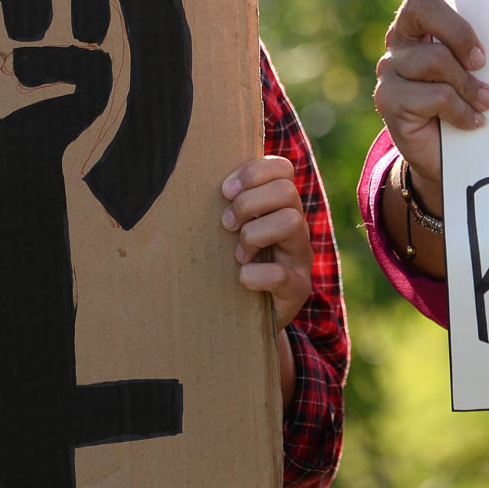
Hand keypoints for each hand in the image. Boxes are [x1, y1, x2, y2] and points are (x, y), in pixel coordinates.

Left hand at [222, 154, 310, 404]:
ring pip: (290, 222)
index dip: (253, 172)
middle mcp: (297, 228)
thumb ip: (227, 204)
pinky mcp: (297, 289)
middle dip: (249, 204)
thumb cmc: (236, 265)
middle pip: (287, 190)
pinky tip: (241, 278)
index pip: (282, 168)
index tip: (225, 191)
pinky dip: (254, 275)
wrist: (249, 319)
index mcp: (282, 207)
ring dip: (253, 234)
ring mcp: (300, 258)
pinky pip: (280, 274)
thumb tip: (188, 172)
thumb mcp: (234, 230)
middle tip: (226, 224)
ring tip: (238, 253)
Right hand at [371, 0, 488, 212]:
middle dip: (459, 31)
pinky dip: (459, 110)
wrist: (455, 158)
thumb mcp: (485, 65)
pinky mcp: (388, 99)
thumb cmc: (478, 100)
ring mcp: (391, 66)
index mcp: (426, 20)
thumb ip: (488, 38)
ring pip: (433, 59)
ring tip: (486, 103)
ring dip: (467, 85)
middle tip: (483, 61)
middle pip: (421, 6)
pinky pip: (430, 95)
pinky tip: (473, 122)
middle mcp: (402, 35)